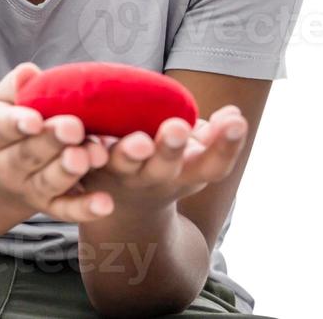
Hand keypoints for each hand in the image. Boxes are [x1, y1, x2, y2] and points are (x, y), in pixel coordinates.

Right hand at [0, 62, 114, 222]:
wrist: (10, 164)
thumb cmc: (18, 117)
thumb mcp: (9, 99)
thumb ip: (18, 86)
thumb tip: (28, 73)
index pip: (0, 127)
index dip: (16, 123)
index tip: (35, 120)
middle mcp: (8, 165)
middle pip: (28, 154)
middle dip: (52, 141)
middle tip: (74, 128)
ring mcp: (30, 188)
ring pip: (49, 182)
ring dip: (70, 171)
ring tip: (91, 157)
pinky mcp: (52, 205)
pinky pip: (68, 210)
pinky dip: (86, 208)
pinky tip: (105, 204)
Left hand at [81, 104, 248, 218]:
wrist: (125, 208)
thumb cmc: (169, 163)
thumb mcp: (196, 153)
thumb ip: (216, 136)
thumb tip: (234, 115)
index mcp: (189, 173)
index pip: (214, 165)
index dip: (227, 146)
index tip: (237, 121)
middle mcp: (156, 179)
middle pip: (166, 168)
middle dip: (171, 149)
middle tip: (178, 128)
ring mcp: (122, 175)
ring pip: (125, 165)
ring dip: (130, 153)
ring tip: (137, 142)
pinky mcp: (89, 168)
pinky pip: (86, 159)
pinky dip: (86, 152)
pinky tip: (87, 136)